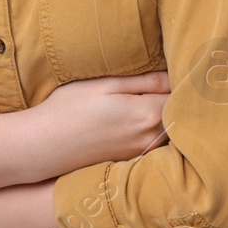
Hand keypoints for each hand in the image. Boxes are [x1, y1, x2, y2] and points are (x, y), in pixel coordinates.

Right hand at [29, 70, 171, 176]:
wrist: (44, 145)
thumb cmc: (69, 108)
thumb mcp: (105, 85)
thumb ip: (144, 81)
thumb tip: (174, 76)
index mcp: (148, 114)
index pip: (182, 95)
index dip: (183, 80)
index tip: (180, 67)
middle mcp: (150, 137)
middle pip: (179, 114)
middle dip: (178, 97)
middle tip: (170, 78)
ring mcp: (142, 152)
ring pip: (169, 129)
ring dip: (168, 113)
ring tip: (155, 94)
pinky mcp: (131, 160)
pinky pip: (155, 141)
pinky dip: (156, 128)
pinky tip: (139, 117)